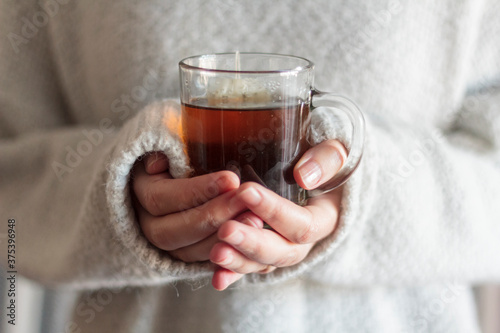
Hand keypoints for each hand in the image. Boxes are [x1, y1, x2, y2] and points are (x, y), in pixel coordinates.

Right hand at [131, 152, 248, 261]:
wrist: (177, 173)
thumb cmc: (178, 149)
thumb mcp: (167, 137)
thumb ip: (164, 144)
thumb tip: (157, 163)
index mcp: (141, 191)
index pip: (163, 198)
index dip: (197, 191)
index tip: (231, 179)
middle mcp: (147, 223)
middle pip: (175, 230)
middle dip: (214, 216)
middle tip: (246, 201)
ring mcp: (166, 244)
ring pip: (189, 251)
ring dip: (223, 238)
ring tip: (255, 219)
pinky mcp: (186, 255)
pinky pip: (203, 262)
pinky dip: (227, 255)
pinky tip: (251, 239)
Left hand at [209, 139, 346, 289]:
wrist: (311, 175)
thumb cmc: (321, 161)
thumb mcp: (333, 154)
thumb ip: (326, 160)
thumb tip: (305, 177)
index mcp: (325, 218)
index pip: (303, 224)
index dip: (276, 212)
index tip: (247, 192)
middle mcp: (304, 242)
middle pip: (282, 252)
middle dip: (253, 243)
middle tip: (226, 230)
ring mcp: (282, 250)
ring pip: (263, 264)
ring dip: (239, 261)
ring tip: (216, 253)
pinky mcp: (262, 254)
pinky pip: (248, 268)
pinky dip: (232, 275)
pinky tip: (216, 279)